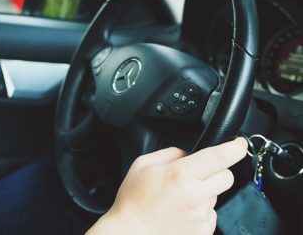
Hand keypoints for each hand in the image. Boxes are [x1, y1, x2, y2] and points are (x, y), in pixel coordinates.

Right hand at [86, 137, 247, 234]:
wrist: (130, 232)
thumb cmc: (134, 200)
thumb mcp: (143, 164)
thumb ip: (170, 153)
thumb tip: (189, 154)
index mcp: (180, 175)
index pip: (219, 157)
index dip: (235, 147)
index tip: (239, 144)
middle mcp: (194, 196)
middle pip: (227, 176)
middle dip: (216, 171)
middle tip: (196, 175)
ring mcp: (200, 216)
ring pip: (217, 194)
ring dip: (205, 191)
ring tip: (181, 197)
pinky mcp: (202, 231)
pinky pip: (212, 213)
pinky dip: (202, 209)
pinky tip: (183, 211)